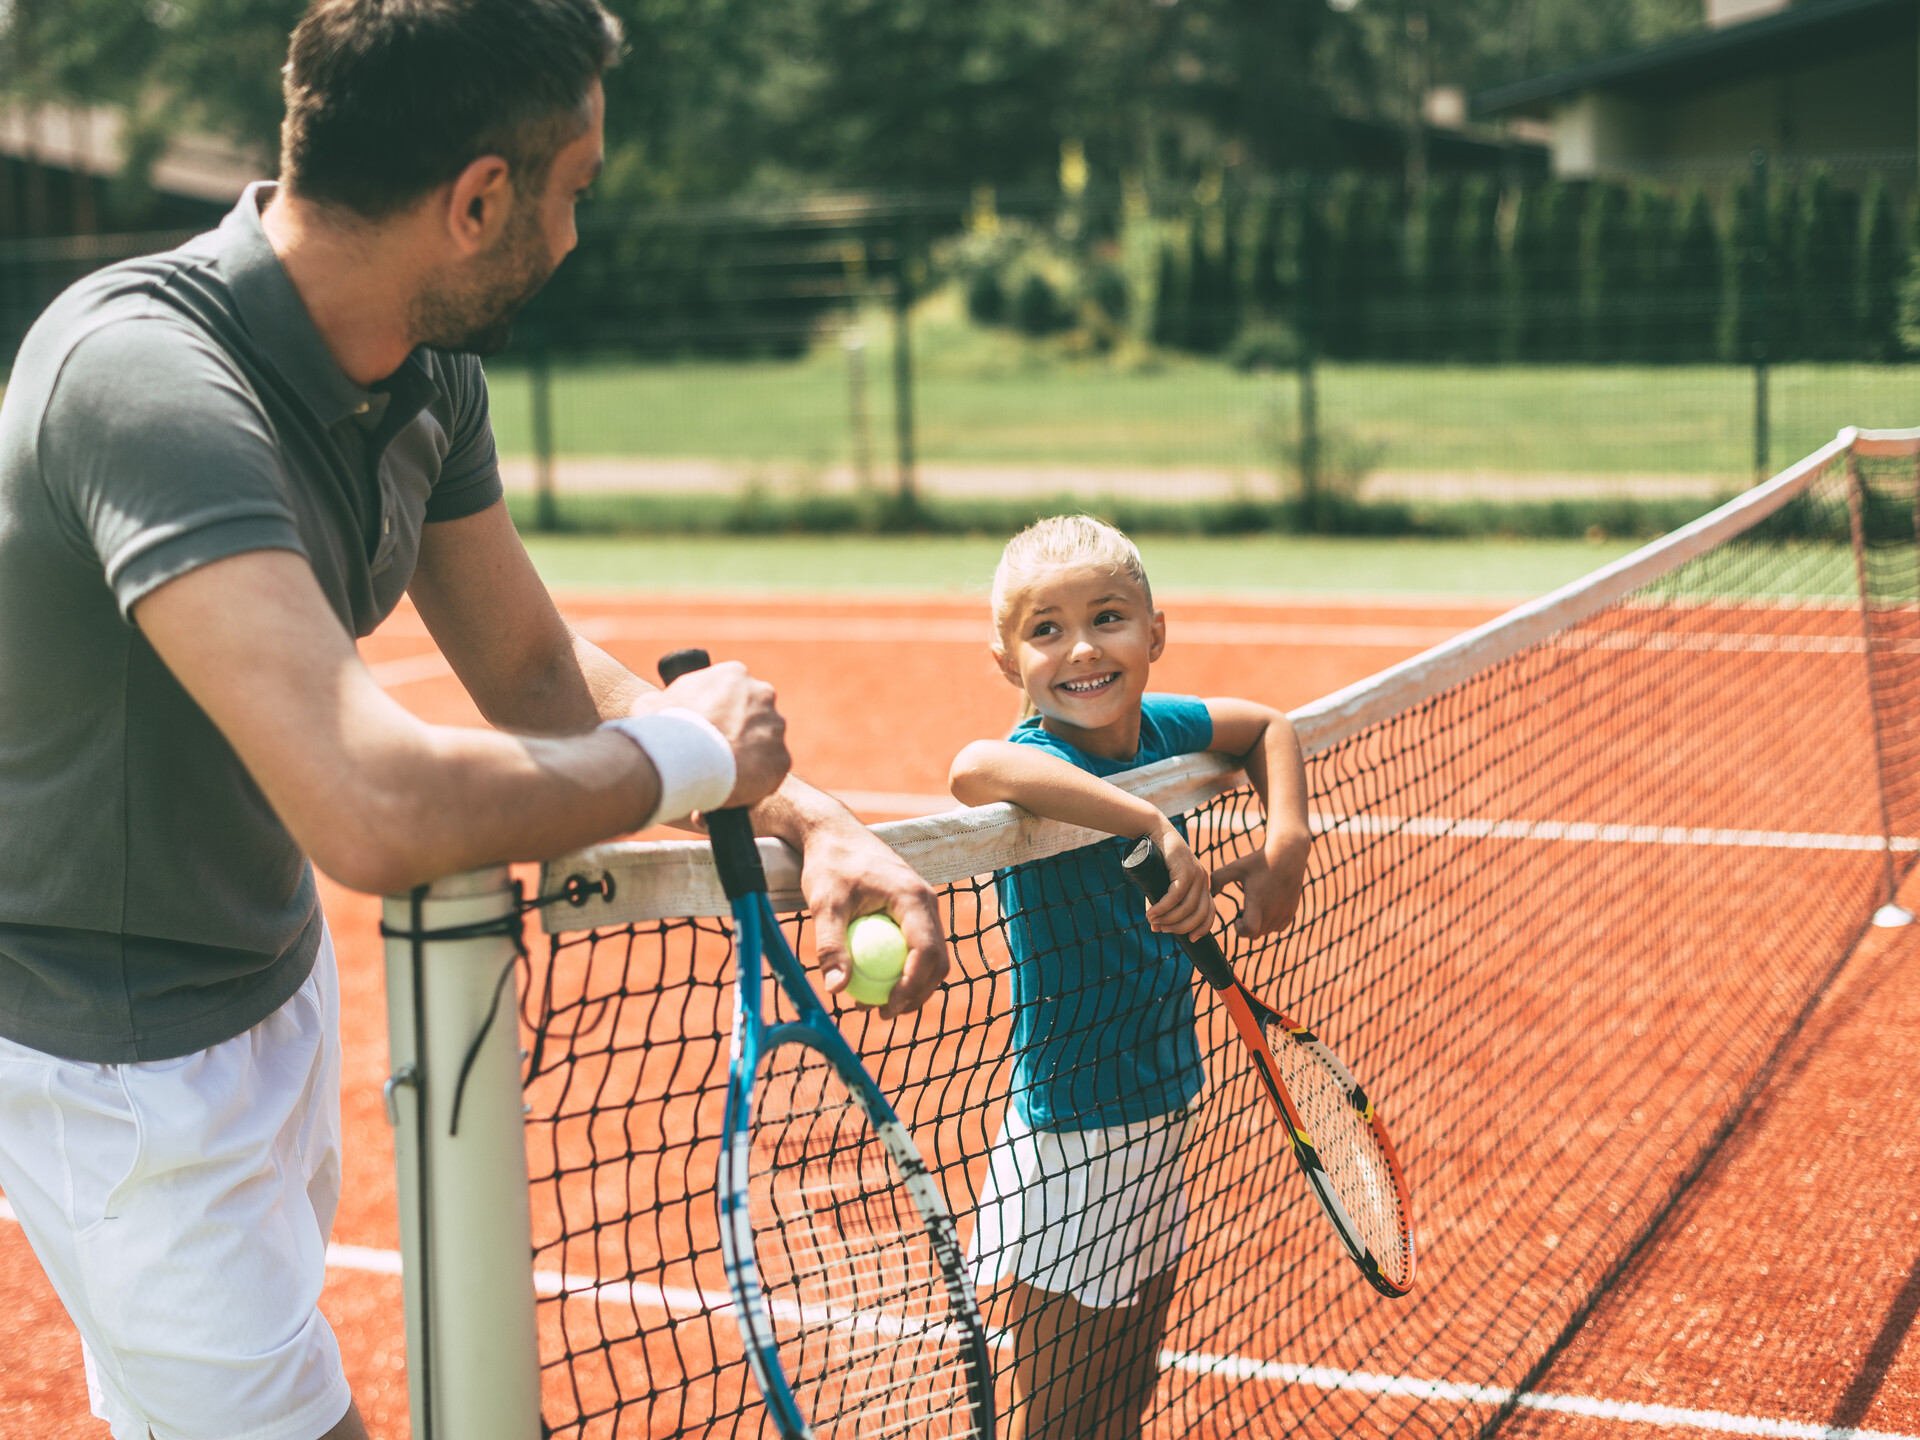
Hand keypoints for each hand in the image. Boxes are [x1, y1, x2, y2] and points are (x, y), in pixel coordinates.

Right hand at [644, 661, 789, 809]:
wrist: (684, 757)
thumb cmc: (664, 728)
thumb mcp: (651, 704)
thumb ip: (662, 701)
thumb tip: (656, 704)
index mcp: (734, 674)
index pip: (732, 692)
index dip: (718, 712)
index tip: (707, 728)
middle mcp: (762, 695)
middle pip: (754, 715)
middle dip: (738, 733)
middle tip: (715, 753)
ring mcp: (775, 728)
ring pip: (764, 746)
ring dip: (748, 759)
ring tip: (721, 778)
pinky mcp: (781, 760)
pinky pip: (769, 774)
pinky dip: (754, 785)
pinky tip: (732, 794)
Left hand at [795, 817, 949, 1019]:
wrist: (833, 833)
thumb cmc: (829, 863)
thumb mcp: (824, 904)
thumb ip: (830, 945)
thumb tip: (836, 989)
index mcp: (913, 897)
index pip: (927, 950)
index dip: (912, 985)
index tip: (886, 1007)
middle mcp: (926, 901)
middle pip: (938, 959)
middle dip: (917, 993)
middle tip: (884, 1014)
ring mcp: (923, 906)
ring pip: (933, 956)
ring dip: (914, 985)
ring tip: (877, 1005)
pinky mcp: (912, 911)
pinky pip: (919, 946)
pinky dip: (905, 969)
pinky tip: (875, 983)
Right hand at [1142, 827, 1217, 939]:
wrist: (1155, 831)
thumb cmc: (1158, 859)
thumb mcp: (1163, 884)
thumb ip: (1162, 905)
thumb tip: (1155, 928)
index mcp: (1203, 884)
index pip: (1211, 912)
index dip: (1203, 929)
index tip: (1191, 939)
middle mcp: (1203, 880)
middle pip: (1199, 914)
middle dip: (1181, 927)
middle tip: (1162, 929)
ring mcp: (1196, 874)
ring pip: (1187, 907)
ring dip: (1169, 919)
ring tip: (1153, 921)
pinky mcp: (1184, 869)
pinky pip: (1175, 895)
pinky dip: (1163, 907)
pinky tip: (1151, 913)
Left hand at [1210, 830, 1309, 939]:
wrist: (1287, 855)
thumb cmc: (1258, 861)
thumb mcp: (1235, 867)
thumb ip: (1218, 879)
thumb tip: (1213, 893)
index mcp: (1258, 901)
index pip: (1250, 930)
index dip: (1240, 929)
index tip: (1237, 917)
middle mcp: (1273, 910)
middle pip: (1257, 934)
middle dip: (1246, 927)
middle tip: (1241, 912)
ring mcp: (1284, 912)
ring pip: (1268, 932)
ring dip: (1258, 926)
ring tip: (1253, 909)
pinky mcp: (1292, 911)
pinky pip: (1280, 928)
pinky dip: (1271, 925)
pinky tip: (1266, 911)